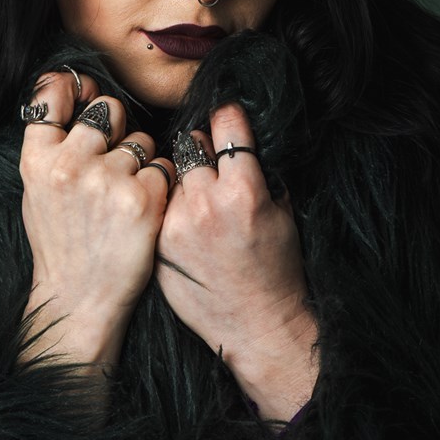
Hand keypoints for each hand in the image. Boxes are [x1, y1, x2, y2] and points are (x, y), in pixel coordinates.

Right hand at [19, 69, 175, 375]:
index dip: (74, 86)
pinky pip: (162, 168)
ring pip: (141, 139)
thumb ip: (52, 145)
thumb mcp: (37, 191)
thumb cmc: (61, 242)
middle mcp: (70, 164)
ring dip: (140, 161)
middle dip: (116, 127)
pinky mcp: (144, 199)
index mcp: (37, 160)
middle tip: (111, 162)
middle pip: (109, 109)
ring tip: (122, 197)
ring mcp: (108, 180)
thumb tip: (74, 90)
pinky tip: (142, 211)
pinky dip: (159, 185)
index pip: (52, 92)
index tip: (85, 91)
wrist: (79, 299)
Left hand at [156, 103, 318, 421]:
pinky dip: (170, 209)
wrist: (258, 325)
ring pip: (172, 177)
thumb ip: (257, 172)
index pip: (226, 125)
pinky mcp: (156, 243)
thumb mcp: (282, 211)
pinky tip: (187, 228)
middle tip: (212, 171)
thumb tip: (235, 139)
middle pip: (192, 148)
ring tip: (201, 207)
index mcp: (243, 190)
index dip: (226, 116)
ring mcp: (175, 224)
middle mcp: (205, 203)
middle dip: (202, 154)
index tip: (223, 113)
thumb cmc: (278, 269)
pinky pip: (160, 206)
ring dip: (184, 183)